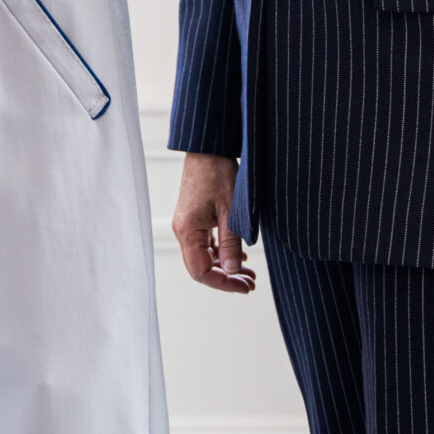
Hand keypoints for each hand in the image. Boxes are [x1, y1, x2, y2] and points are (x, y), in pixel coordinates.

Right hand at [171, 153, 253, 293]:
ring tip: (249, 273)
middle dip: (225, 279)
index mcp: (188, 230)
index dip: (224, 284)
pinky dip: (219, 254)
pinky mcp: (193, 218)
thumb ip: (230, 244)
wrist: (208, 147)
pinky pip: (203, 244)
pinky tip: (238, 255)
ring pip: (202, 257)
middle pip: (200, 268)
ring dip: (224, 268)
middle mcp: (183, 230)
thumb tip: (233, 272)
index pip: (201, 272)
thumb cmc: (218, 173)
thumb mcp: (231, 211)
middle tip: (250, 283)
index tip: (245, 286)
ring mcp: (186, 224)